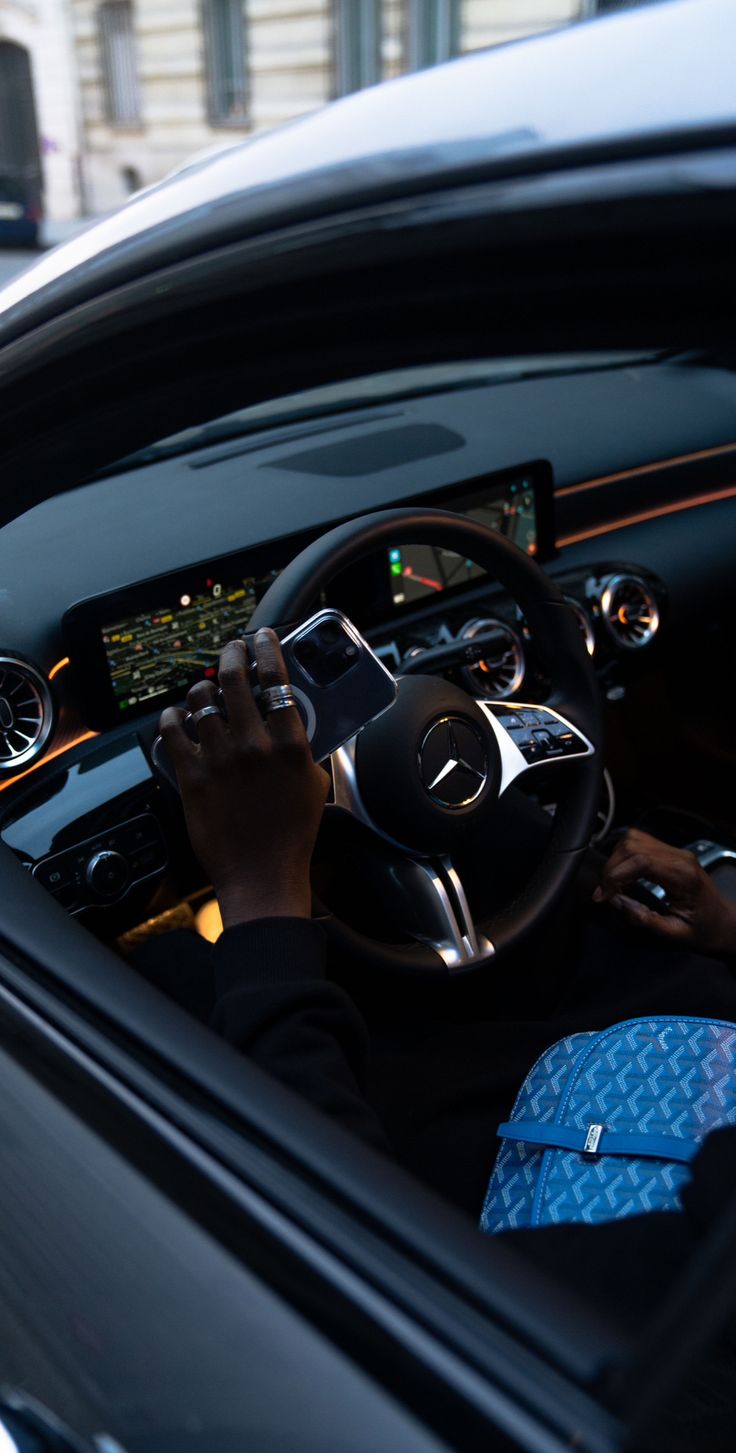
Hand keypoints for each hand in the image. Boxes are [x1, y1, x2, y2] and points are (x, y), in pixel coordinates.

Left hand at [159, 629, 329, 928]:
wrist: (262, 874)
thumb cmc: (293, 834)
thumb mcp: (315, 783)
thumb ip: (304, 747)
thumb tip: (292, 720)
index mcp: (290, 743)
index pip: (277, 679)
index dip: (267, 649)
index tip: (262, 638)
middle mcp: (254, 744)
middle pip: (234, 678)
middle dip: (231, 654)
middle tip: (231, 651)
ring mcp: (220, 759)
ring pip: (201, 700)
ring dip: (203, 689)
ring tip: (206, 691)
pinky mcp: (192, 777)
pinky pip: (173, 731)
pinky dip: (173, 718)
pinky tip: (178, 717)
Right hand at [594, 828, 735, 956]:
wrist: (725, 924)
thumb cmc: (704, 931)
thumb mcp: (675, 934)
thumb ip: (645, 920)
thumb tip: (617, 903)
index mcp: (683, 876)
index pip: (641, 860)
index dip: (614, 875)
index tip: (603, 896)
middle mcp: (680, 857)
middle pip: (633, 845)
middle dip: (612, 868)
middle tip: (605, 893)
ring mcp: (676, 851)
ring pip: (634, 838)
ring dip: (616, 860)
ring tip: (613, 884)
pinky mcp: (671, 852)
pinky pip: (640, 842)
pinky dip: (624, 856)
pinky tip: (623, 875)